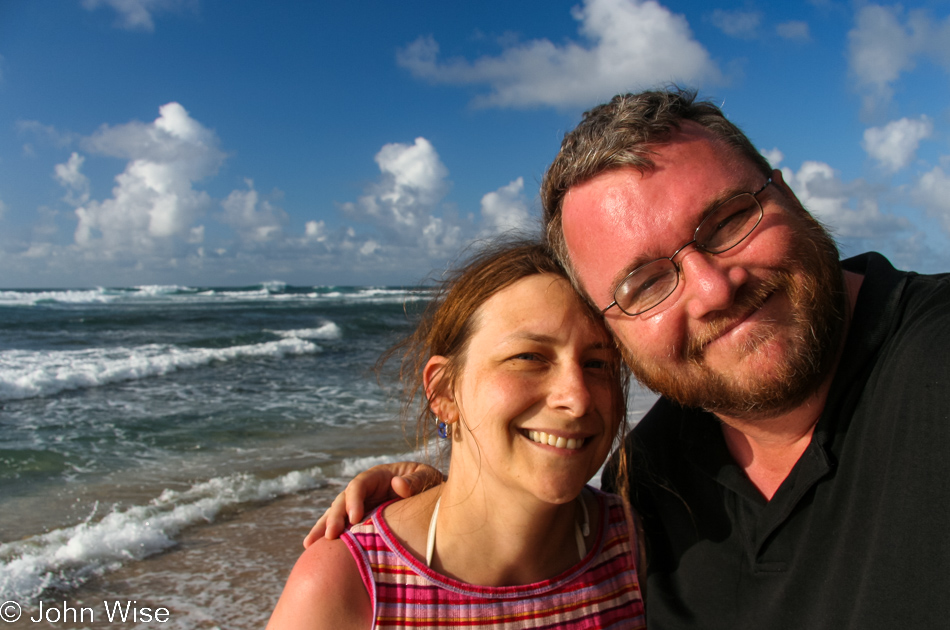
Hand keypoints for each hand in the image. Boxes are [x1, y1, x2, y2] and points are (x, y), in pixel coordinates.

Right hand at [303, 462, 442, 546]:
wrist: (433, 501)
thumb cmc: (431, 485)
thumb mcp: (428, 477)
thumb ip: (415, 481)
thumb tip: (397, 485)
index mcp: (379, 476)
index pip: (359, 484)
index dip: (354, 499)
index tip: (355, 518)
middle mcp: (366, 491)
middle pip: (342, 501)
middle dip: (334, 517)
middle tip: (330, 536)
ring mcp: (362, 506)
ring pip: (337, 515)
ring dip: (323, 528)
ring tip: (309, 545)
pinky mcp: (361, 522)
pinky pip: (343, 529)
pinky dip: (330, 538)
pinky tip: (315, 552)